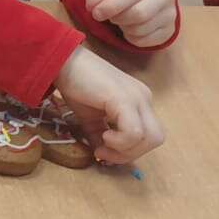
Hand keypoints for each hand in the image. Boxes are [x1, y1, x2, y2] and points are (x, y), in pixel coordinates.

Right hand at [53, 45, 164, 165]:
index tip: (102, 151)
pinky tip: (104, 136)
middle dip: (131, 153)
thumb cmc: (74, 84)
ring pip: (151, 138)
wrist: (62, 61)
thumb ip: (99, 135)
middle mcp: (143, 99)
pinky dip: (120, 141)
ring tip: (102, 143)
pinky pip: (134, 132)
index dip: (129, 150)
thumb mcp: (90, 117)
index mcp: (138, 102)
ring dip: (126, 150)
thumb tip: (102, 157)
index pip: (148, 135)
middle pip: (156, 139)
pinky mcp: (125, 99)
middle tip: (104, 152)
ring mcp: (137, 97)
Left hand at [86, 0, 177, 47]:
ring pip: (141, 29)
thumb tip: (93, 5)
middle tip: (111, 16)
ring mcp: (171, 13)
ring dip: (124, 28)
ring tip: (122, 19)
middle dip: (118, 18)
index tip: (96, 13)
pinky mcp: (169, 30)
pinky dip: (131, 38)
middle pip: (139, 14)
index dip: (110, 6)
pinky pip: (145, 41)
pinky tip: (130, 27)